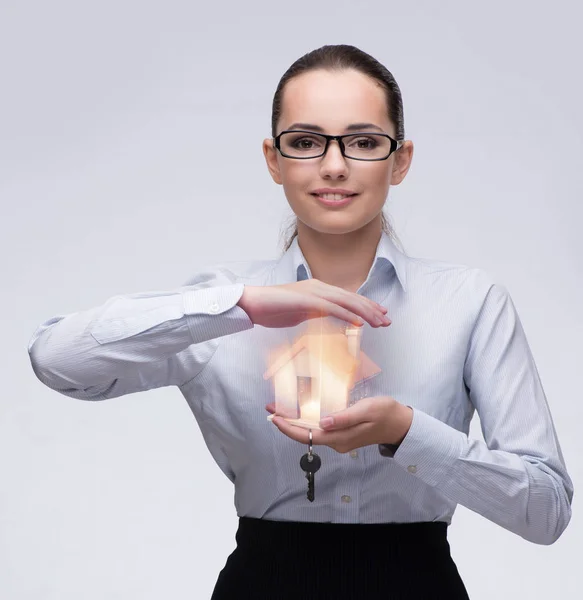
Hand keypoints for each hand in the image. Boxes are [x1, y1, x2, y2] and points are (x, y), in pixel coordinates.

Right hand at [237, 280, 390, 328]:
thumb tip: (328, 319)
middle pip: (352, 298)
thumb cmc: (273, 309)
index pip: (348, 297)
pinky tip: (359, 324)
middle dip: (372, 309)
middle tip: (387, 320)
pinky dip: (348, 316)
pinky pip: (333, 309)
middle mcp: (320, 287)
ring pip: (347, 302)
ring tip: (379, 323)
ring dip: (365, 313)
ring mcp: (314, 292)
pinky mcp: (308, 300)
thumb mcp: (300, 311)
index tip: (380, 313)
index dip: (366, 305)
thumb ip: (315, 313)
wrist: (253, 303)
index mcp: (318, 289)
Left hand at [266, 396, 412, 453]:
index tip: (275, 418)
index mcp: (340, 438)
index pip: (309, 436)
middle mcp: (337, 442)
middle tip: (270, 409)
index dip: (289, 428)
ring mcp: (339, 440)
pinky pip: (319, 430)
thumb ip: (345, 417)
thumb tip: (323, 423)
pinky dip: (306, 422)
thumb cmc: (385, 413)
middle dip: (286, 424)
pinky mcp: (341, 435)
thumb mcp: (366, 410)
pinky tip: (299, 413)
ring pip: (311, 433)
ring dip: (294, 423)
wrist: (400, 423)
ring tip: (279, 410)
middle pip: (306, 436)